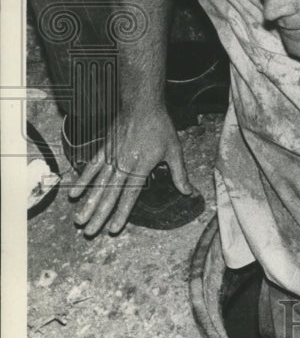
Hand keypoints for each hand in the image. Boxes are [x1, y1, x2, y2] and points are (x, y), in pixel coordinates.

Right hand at [67, 107, 190, 236]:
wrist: (143, 105)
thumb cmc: (160, 127)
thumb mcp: (174, 150)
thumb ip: (179, 174)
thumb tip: (188, 192)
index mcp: (141, 168)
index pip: (130, 196)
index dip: (122, 213)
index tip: (113, 229)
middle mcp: (123, 165)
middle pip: (109, 195)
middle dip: (99, 215)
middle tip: (88, 232)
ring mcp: (111, 157)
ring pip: (97, 185)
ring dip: (88, 203)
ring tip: (79, 220)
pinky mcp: (104, 149)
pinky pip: (91, 168)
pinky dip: (83, 181)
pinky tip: (74, 193)